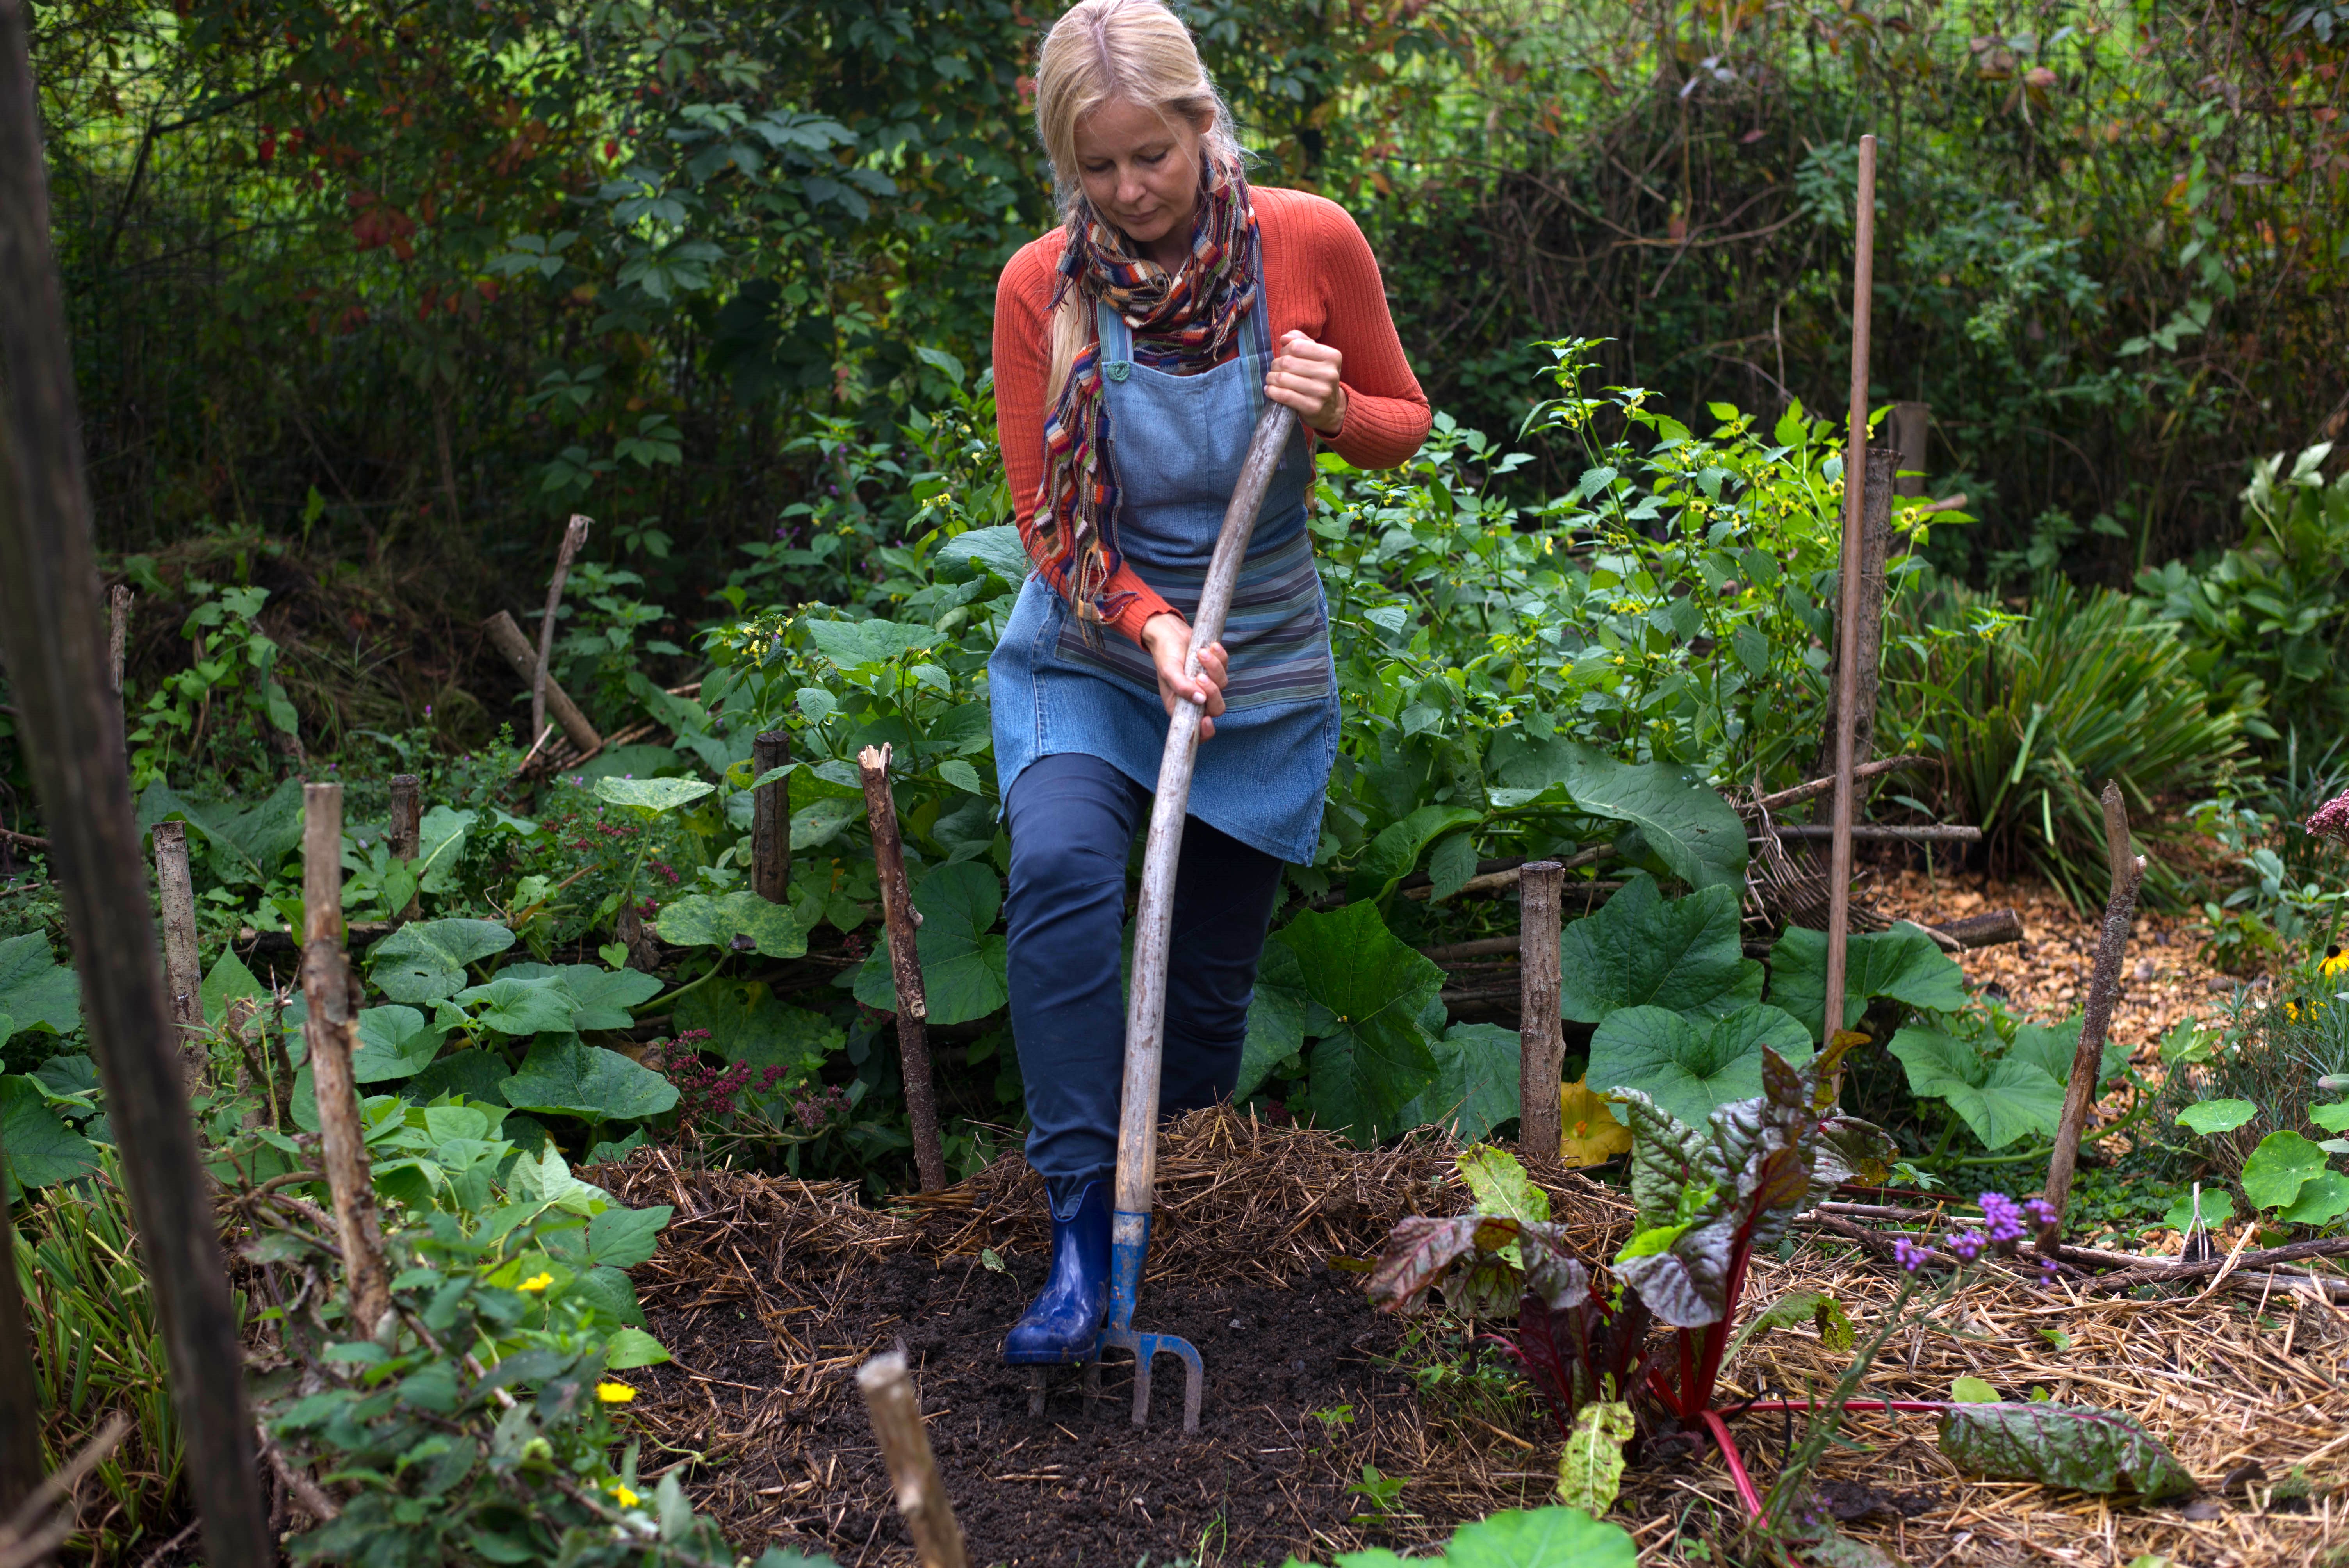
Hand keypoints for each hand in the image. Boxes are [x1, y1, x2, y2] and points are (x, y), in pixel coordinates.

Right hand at [1140, 612, 1228, 738]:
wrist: (1170, 634)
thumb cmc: (1165, 656)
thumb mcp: (1169, 672)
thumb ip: (1182, 687)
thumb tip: (1200, 699)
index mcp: (1182, 707)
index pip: (1197, 729)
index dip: (1205, 731)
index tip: (1206, 719)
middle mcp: (1197, 699)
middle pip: (1216, 708)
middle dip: (1212, 692)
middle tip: (1200, 676)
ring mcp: (1208, 685)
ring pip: (1223, 684)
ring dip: (1213, 667)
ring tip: (1200, 652)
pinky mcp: (1216, 669)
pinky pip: (1226, 666)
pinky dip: (1220, 656)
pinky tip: (1210, 646)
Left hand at [1267, 330, 1346, 435]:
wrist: (1330, 409)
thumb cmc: (1318, 377)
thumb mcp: (1316, 356)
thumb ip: (1301, 341)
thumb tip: (1284, 338)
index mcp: (1332, 356)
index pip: (1296, 346)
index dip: (1285, 350)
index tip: (1284, 356)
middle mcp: (1329, 373)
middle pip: (1287, 362)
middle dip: (1275, 365)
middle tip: (1275, 370)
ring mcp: (1322, 391)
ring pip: (1283, 379)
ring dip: (1271, 378)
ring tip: (1271, 380)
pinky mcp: (1313, 407)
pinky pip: (1285, 396)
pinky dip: (1272, 392)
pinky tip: (1270, 390)